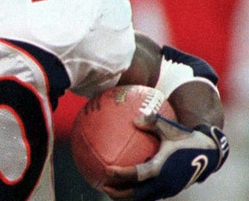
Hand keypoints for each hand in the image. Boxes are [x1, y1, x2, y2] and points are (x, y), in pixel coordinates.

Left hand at [102, 114, 228, 200]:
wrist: (210, 153)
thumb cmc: (186, 138)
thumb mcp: (170, 127)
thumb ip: (152, 121)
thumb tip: (134, 119)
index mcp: (162, 168)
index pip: (137, 174)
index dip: (121, 174)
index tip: (106, 170)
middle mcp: (164, 182)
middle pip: (137, 194)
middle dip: (119, 193)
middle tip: (103, 186)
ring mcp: (168, 189)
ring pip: (143, 198)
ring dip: (127, 196)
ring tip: (112, 191)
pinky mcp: (171, 190)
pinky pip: (151, 195)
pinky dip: (138, 194)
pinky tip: (128, 186)